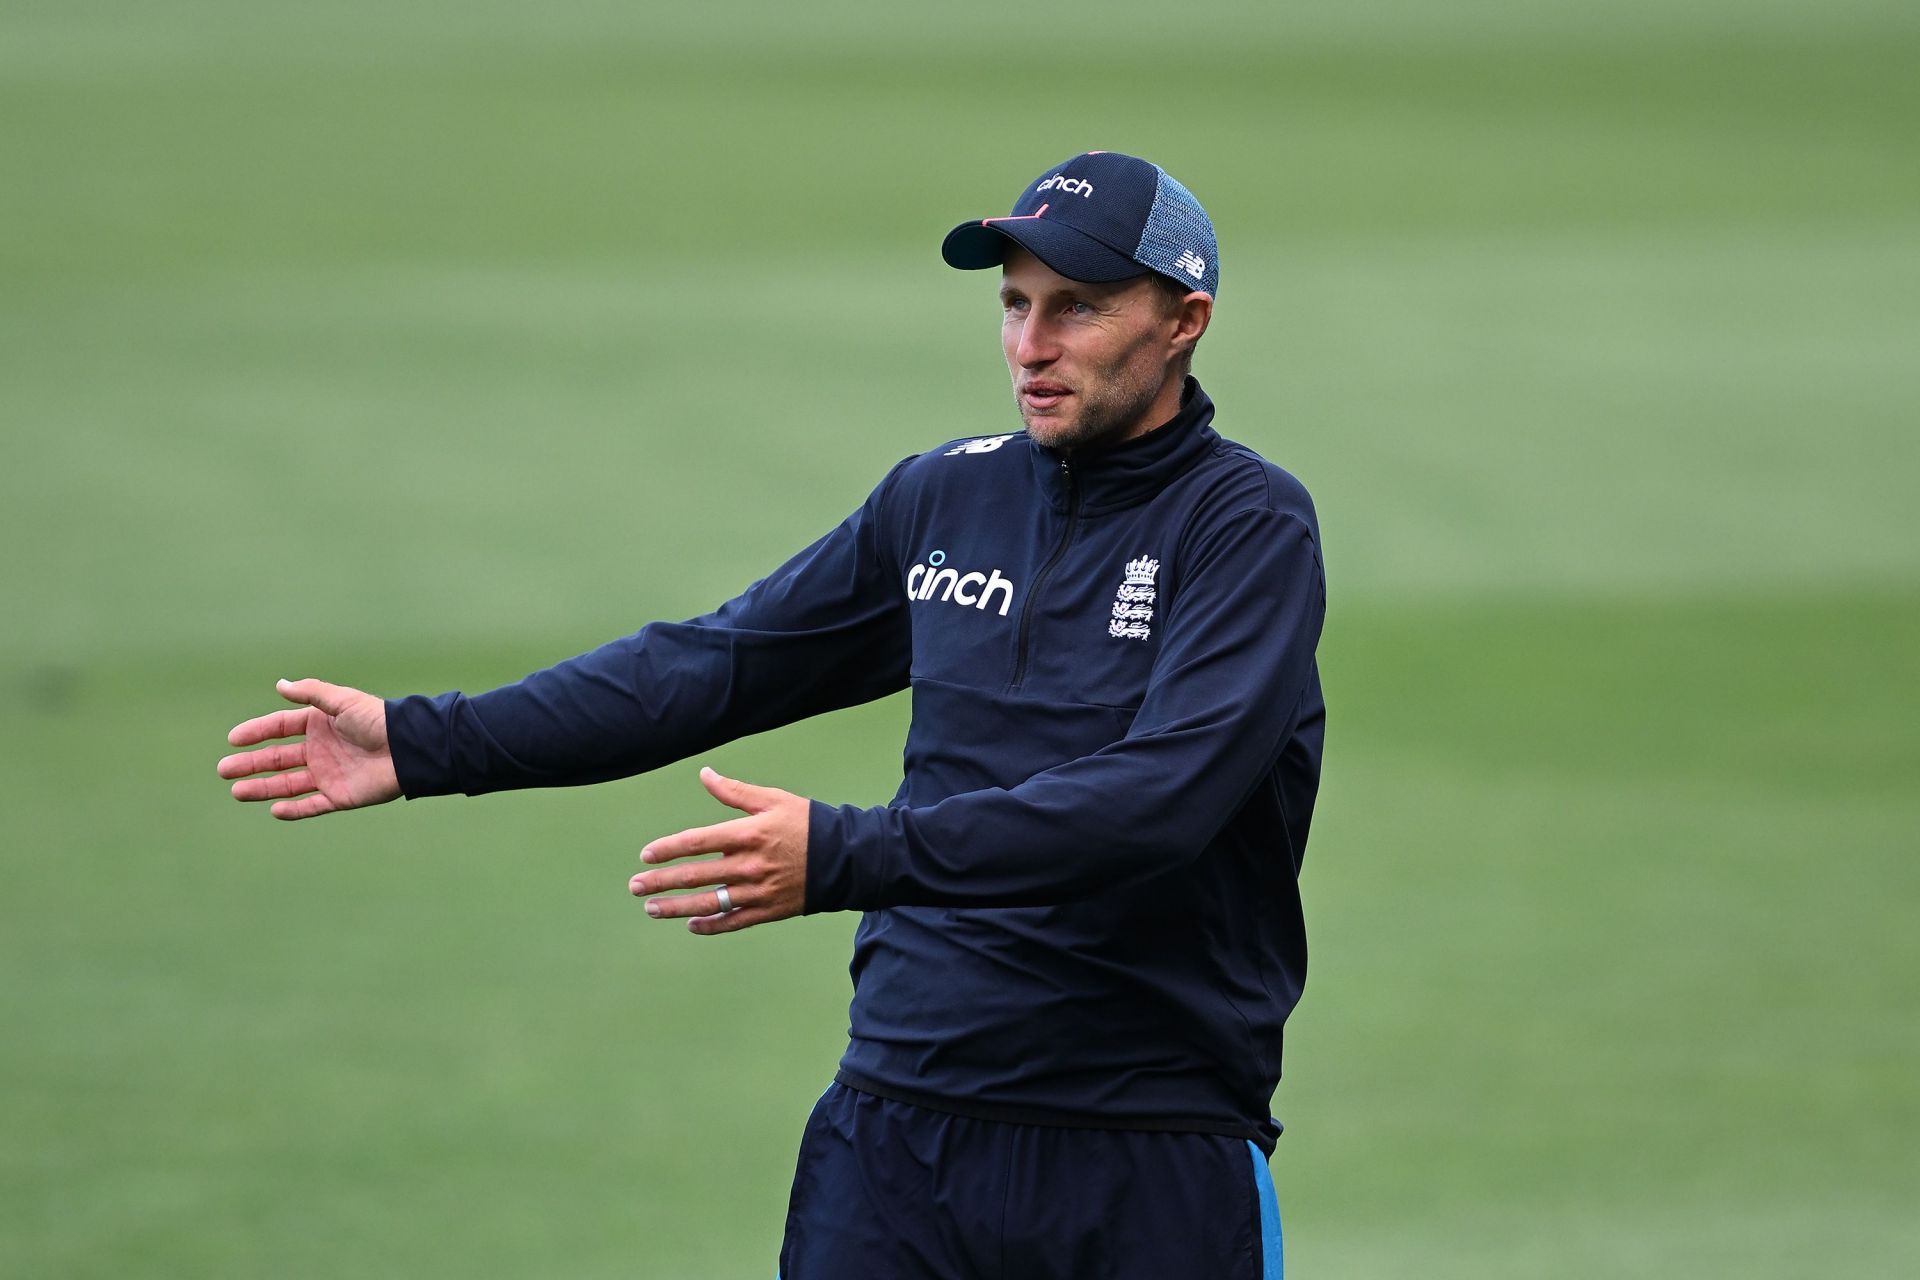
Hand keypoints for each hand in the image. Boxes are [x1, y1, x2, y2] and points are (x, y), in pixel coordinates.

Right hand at [219, 678, 400, 819]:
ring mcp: (329, 774)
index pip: (280, 728)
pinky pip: (312, 805)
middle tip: (224, 769)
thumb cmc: (377, 720)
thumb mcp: (341, 701)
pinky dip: (294, 810)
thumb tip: (280, 684)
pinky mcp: (341, 796)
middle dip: (251, 764)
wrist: (408, 748)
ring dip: (263, 788)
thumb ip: (310, 694)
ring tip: (237, 791)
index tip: (233, 739)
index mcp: (319, 724)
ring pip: (289, 784)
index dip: (257, 733)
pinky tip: (274, 810)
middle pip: (278, 759)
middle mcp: (321, 750)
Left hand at [630, 767, 809, 934]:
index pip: (697, 842)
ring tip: (651, 909)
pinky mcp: (768, 910)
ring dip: (676, 907)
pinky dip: (710, 925)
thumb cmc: (807, 823)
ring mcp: (758, 891)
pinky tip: (690, 924)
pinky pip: (733, 921)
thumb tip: (704, 774)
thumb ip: (734, 792)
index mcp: (748, 834)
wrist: (845, 858)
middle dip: (661, 882)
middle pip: (696, 875)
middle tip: (635, 886)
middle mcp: (749, 865)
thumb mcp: (773, 800)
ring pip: (709, 902)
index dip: (668, 849)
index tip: (646, 856)